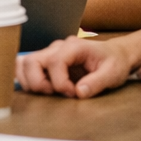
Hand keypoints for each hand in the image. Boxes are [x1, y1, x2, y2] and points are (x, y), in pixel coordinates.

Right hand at [16, 36, 132, 98]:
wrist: (115, 55)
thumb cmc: (114, 62)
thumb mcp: (113, 73)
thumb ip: (97, 82)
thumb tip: (79, 92)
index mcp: (74, 47)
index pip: (54, 61)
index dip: (59, 82)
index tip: (73, 93)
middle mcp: (57, 47)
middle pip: (31, 61)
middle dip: (38, 82)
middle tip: (55, 94)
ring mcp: (50, 53)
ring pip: (24, 63)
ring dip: (30, 81)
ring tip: (48, 92)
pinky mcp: (47, 62)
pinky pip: (27, 67)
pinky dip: (28, 80)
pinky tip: (44, 89)